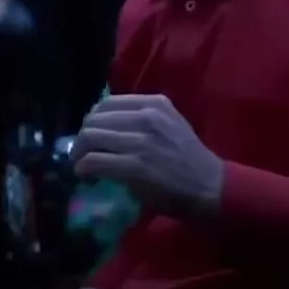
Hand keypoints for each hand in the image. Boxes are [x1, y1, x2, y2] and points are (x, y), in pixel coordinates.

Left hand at [71, 94, 223, 218]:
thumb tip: (105, 126)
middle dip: (81, 138)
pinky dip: (83, 169)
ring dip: (79, 154)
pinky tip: (87, 176)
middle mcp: (147, 117)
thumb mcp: (170, 124)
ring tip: (82, 165)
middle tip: (82, 154)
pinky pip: (94, 161)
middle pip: (94, 119)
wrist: (209, 186)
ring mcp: (141, 141)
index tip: (92, 137)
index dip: (92, 121)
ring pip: (90, 137)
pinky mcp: (135, 167)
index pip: (106, 103)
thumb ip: (142, 119)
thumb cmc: (188, 158)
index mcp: (155, 104)